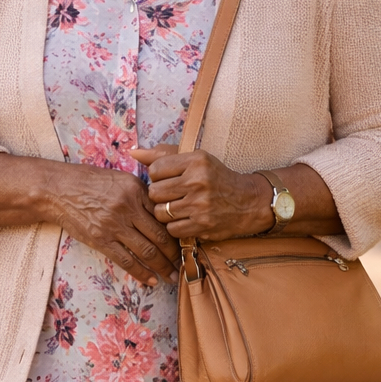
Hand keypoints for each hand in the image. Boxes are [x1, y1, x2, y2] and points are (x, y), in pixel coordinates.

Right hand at [45, 164, 179, 285]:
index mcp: (135, 189)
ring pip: (147, 251)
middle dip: (175, 254)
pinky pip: (127, 261)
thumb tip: (161, 212)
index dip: (177, 230)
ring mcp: (114, 225)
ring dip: (163, 267)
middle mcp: (127, 207)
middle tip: (184, 264)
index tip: (185, 241)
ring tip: (172, 277)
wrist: (57, 189)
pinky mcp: (101, 240)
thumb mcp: (118, 178)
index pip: (163, 214)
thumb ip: (140, 193)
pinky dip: (142, 273)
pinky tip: (151, 280)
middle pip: (160, 236)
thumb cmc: (88, 181)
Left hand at [133, 144, 268, 240]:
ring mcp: (200, 205)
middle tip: (170, 194)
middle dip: (159, 195)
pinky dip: (174, 225)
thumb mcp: (194, 158)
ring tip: (176, 206)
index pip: (155, 169)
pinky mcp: (203, 225)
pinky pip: (172, 229)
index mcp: (195, 161)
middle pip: (154, 192)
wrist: (248, 201)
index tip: (167, 178)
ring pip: (160, 212)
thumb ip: (162, 155)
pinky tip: (184, 218)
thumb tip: (132, 152)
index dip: (157, 176)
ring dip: (165, 211)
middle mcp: (197, 182)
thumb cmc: (215, 177)